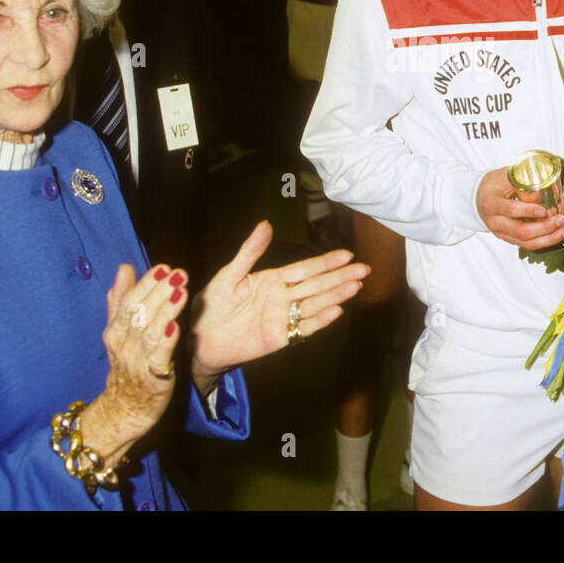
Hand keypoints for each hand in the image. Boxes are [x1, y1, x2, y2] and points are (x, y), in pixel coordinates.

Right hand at [82, 264, 188, 463]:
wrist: (125, 410)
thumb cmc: (127, 364)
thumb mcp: (119, 332)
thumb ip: (121, 300)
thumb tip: (124, 268)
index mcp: (115, 331)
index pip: (129, 302)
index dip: (147, 283)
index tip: (163, 267)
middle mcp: (124, 345)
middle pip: (140, 314)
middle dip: (159, 291)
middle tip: (178, 273)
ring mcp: (138, 362)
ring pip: (150, 332)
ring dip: (166, 310)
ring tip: (181, 292)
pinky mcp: (153, 379)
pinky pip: (159, 358)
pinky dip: (166, 342)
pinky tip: (176, 326)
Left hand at [189, 221, 368, 395]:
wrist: (199, 338)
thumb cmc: (211, 305)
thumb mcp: (229, 274)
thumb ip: (250, 252)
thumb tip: (266, 224)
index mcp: (273, 280)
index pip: (305, 268)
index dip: (326, 261)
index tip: (347, 254)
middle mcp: (283, 297)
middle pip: (317, 285)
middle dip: (341, 276)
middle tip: (365, 268)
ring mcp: (283, 318)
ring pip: (315, 304)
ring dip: (336, 295)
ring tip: (356, 286)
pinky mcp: (280, 338)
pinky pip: (303, 327)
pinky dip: (320, 320)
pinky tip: (337, 310)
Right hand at [476, 167, 563, 249]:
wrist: (479, 197)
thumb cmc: (494, 184)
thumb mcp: (505, 176)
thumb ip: (523, 180)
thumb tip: (547, 189)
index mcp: (491, 203)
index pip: (510, 210)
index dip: (528, 211)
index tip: (545, 210)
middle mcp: (494, 222)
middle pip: (521, 232)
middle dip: (544, 228)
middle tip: (561, 220)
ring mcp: (501, 233)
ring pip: (526, 243)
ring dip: (549, 238)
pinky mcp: (509, 239)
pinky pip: (528, 245)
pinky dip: (545, 241)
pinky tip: (559, 234)